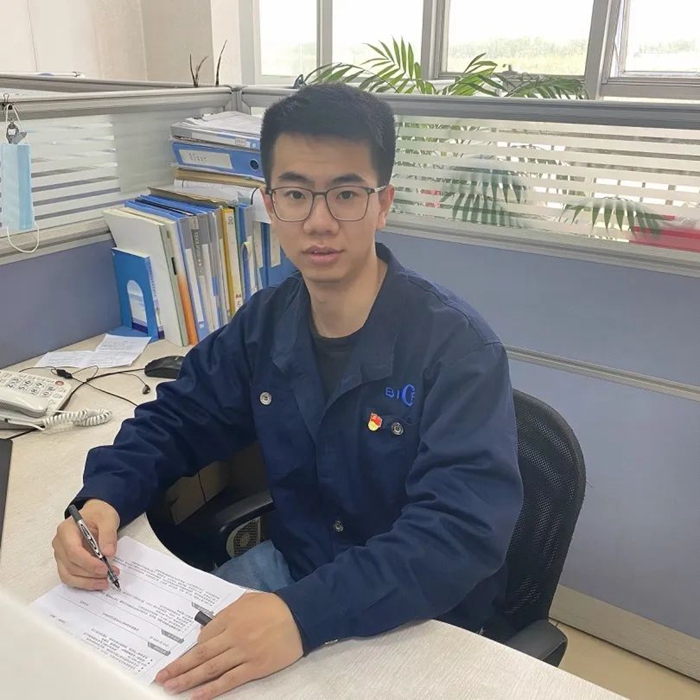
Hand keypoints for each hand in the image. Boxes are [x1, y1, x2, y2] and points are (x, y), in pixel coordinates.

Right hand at [52, 499, 119, 590]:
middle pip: (71, 565)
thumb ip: (108, 534)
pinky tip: (97, 582)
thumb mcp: (108, 518)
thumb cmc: (99, 515)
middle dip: (91, 573)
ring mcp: (60, 554)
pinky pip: (70, 577)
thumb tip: (108, 553)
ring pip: (69, 575)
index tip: (104, 568)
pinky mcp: (65, 562)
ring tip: (106, 581)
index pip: (73, 551)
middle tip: (111, 573)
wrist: (95, 515)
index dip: (88, 563)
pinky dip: (84, 582)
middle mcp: (59, 543)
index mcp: (66, 530)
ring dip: (87, 581)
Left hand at [155, 592, 302, 698]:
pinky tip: (196, 696)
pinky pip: (229, 681)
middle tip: (161, 678)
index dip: (191, 649)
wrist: (300, 615)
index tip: (180, 659)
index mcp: (231, 617)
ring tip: (171, 687)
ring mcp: (243, 653)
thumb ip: (227, 614)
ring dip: (188, 679)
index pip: (204, 636)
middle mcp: (233, 636)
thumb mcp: (247, 601)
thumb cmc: (274, 606)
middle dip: (179, 667)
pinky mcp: (255, 667)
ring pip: (210, 669)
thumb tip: (208, 631)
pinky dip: (211, 690)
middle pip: (201, 655)